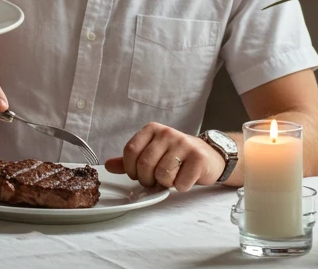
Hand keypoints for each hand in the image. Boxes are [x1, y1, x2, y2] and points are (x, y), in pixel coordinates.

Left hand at [105, 122, 225, 191]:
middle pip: (145, 164)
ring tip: (171, 178)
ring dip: (165, 183)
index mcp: (152, 129)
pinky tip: (185, 179)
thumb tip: (108, 166)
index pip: (130, 151)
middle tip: (155, 180)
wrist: (209, 156)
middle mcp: (167, 133)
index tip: (137, 175)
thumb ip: (130, 160)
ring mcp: (184, 144)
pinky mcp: (198, 158)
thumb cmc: (177, 156)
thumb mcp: (152, 153)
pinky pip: (181, 182)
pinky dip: (180, 186)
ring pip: (162, 174)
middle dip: (147, 180)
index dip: (130, 169)